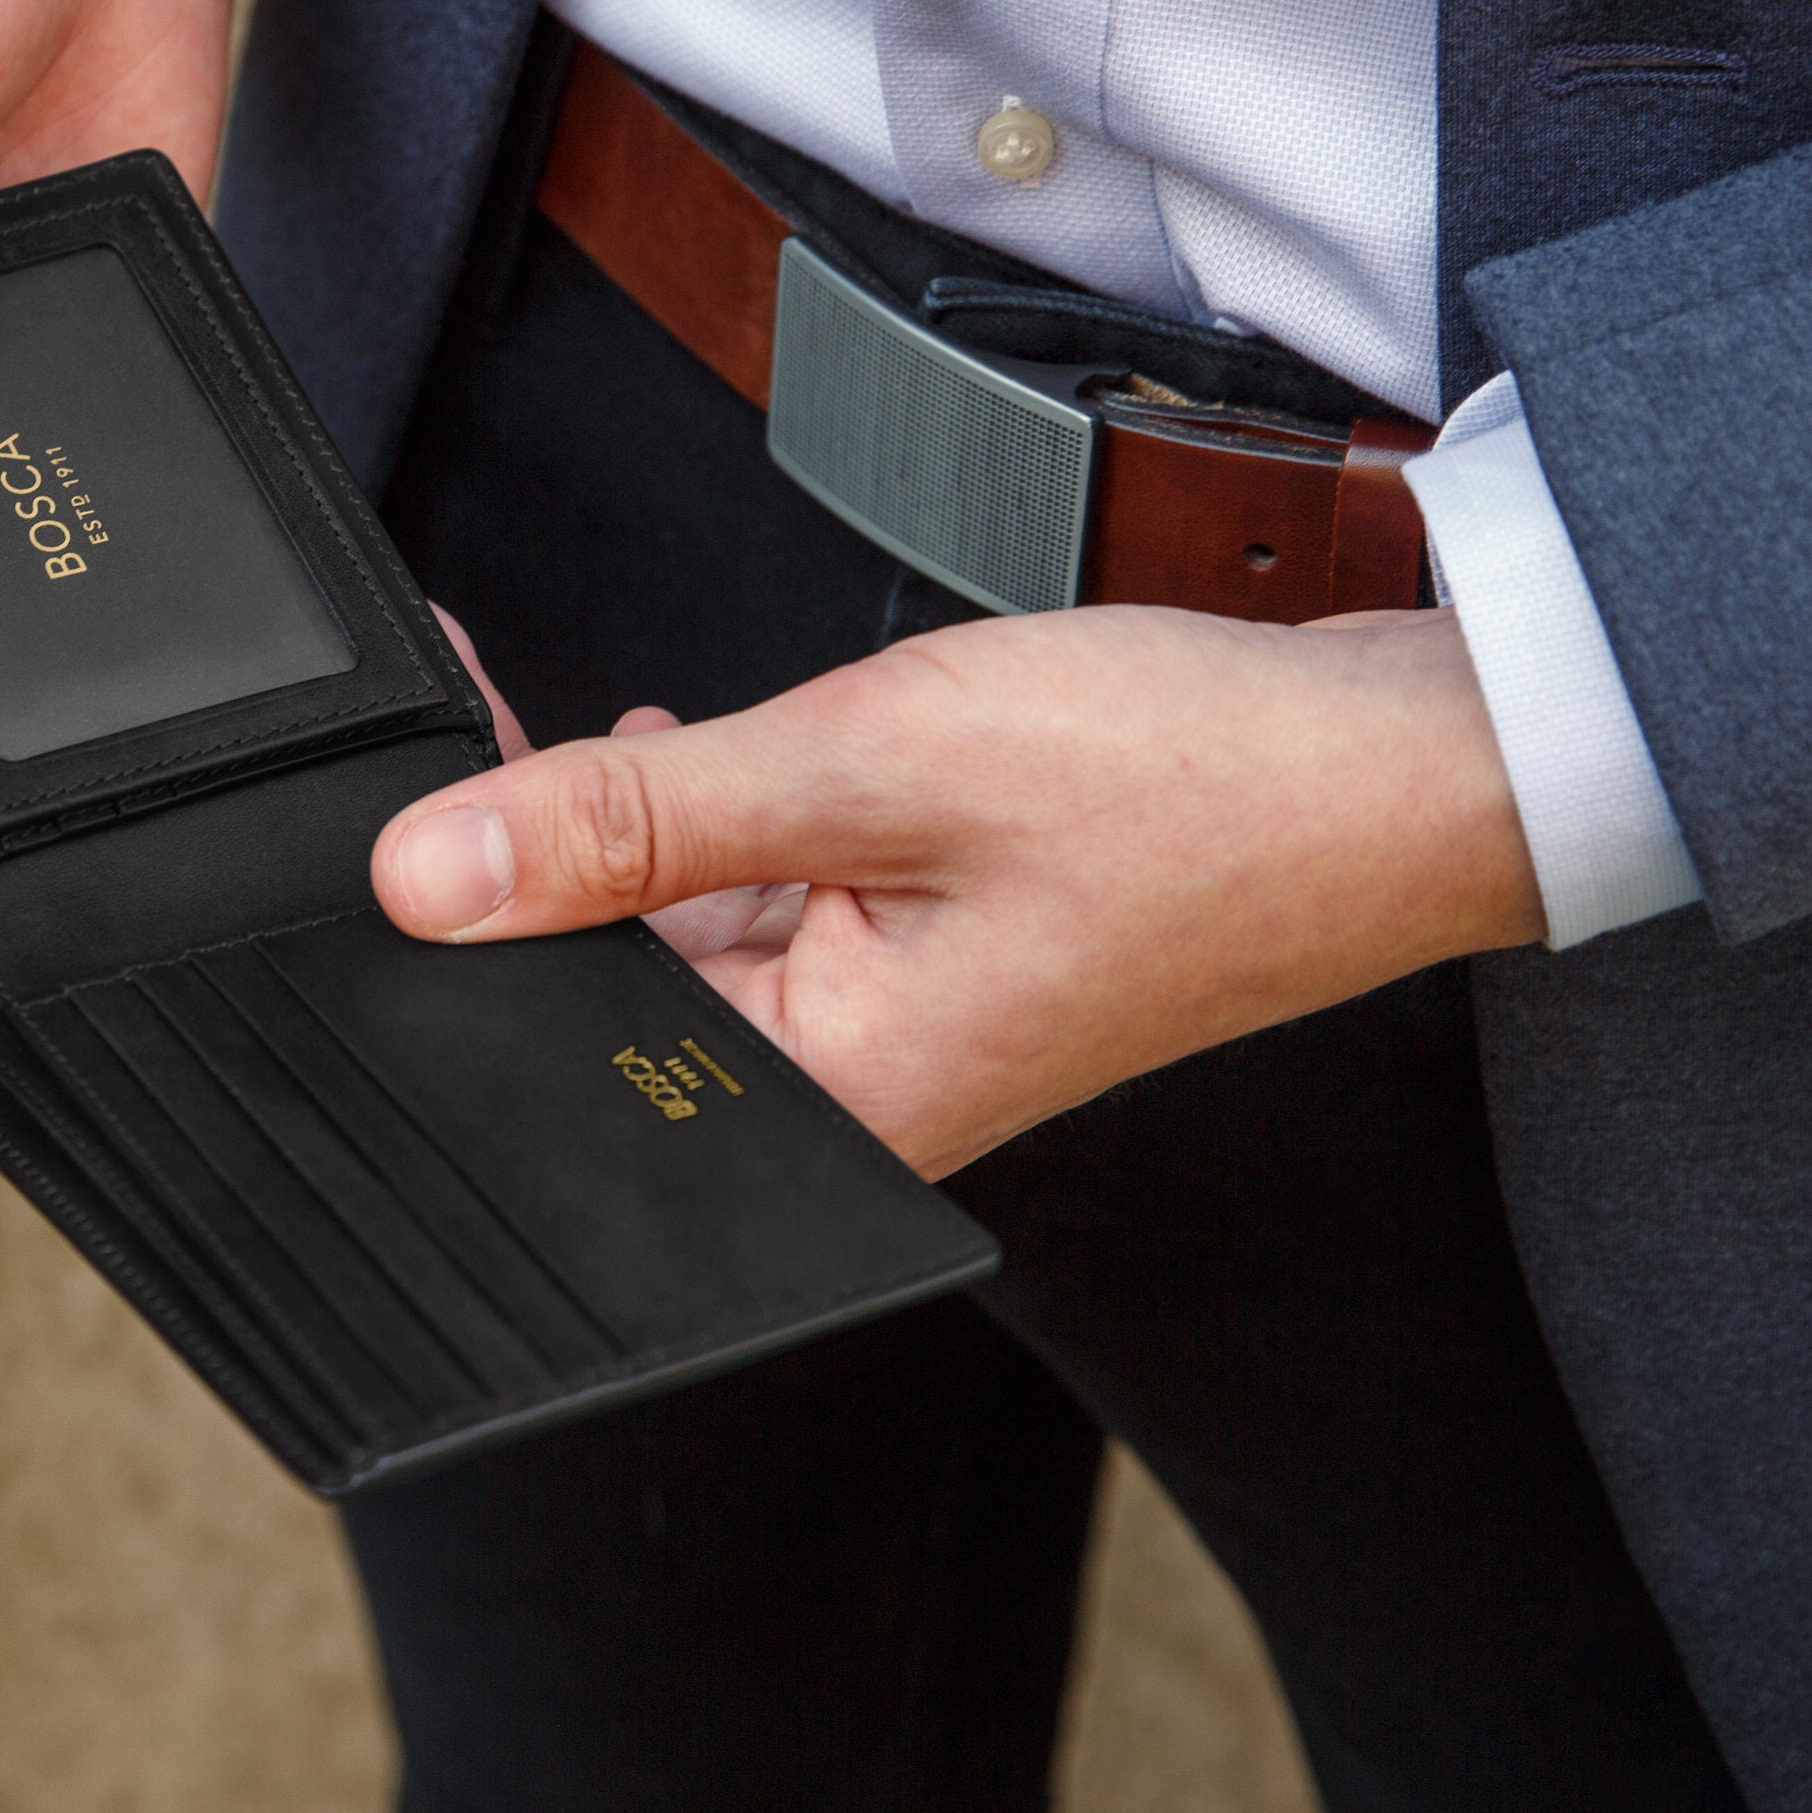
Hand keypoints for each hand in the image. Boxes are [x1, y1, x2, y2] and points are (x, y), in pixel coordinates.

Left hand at [368, 606, 1548, 1176]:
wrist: (1397, 766)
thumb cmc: (1193, 788)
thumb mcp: (868, 767)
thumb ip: (636, 821)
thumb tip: (436, 869)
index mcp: (827, 1113)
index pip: (564, 1030)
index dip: (472, 892)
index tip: (414, 769)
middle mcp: (850, 1103)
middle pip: (615, 985)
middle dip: (543, 846)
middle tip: (498, 699)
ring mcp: (892, 1037)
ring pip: (689, 937)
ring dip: (642, 825)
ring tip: (636, 718)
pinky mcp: (926, 972)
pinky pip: (773, 908)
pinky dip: (732, 823)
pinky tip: (706, 751)